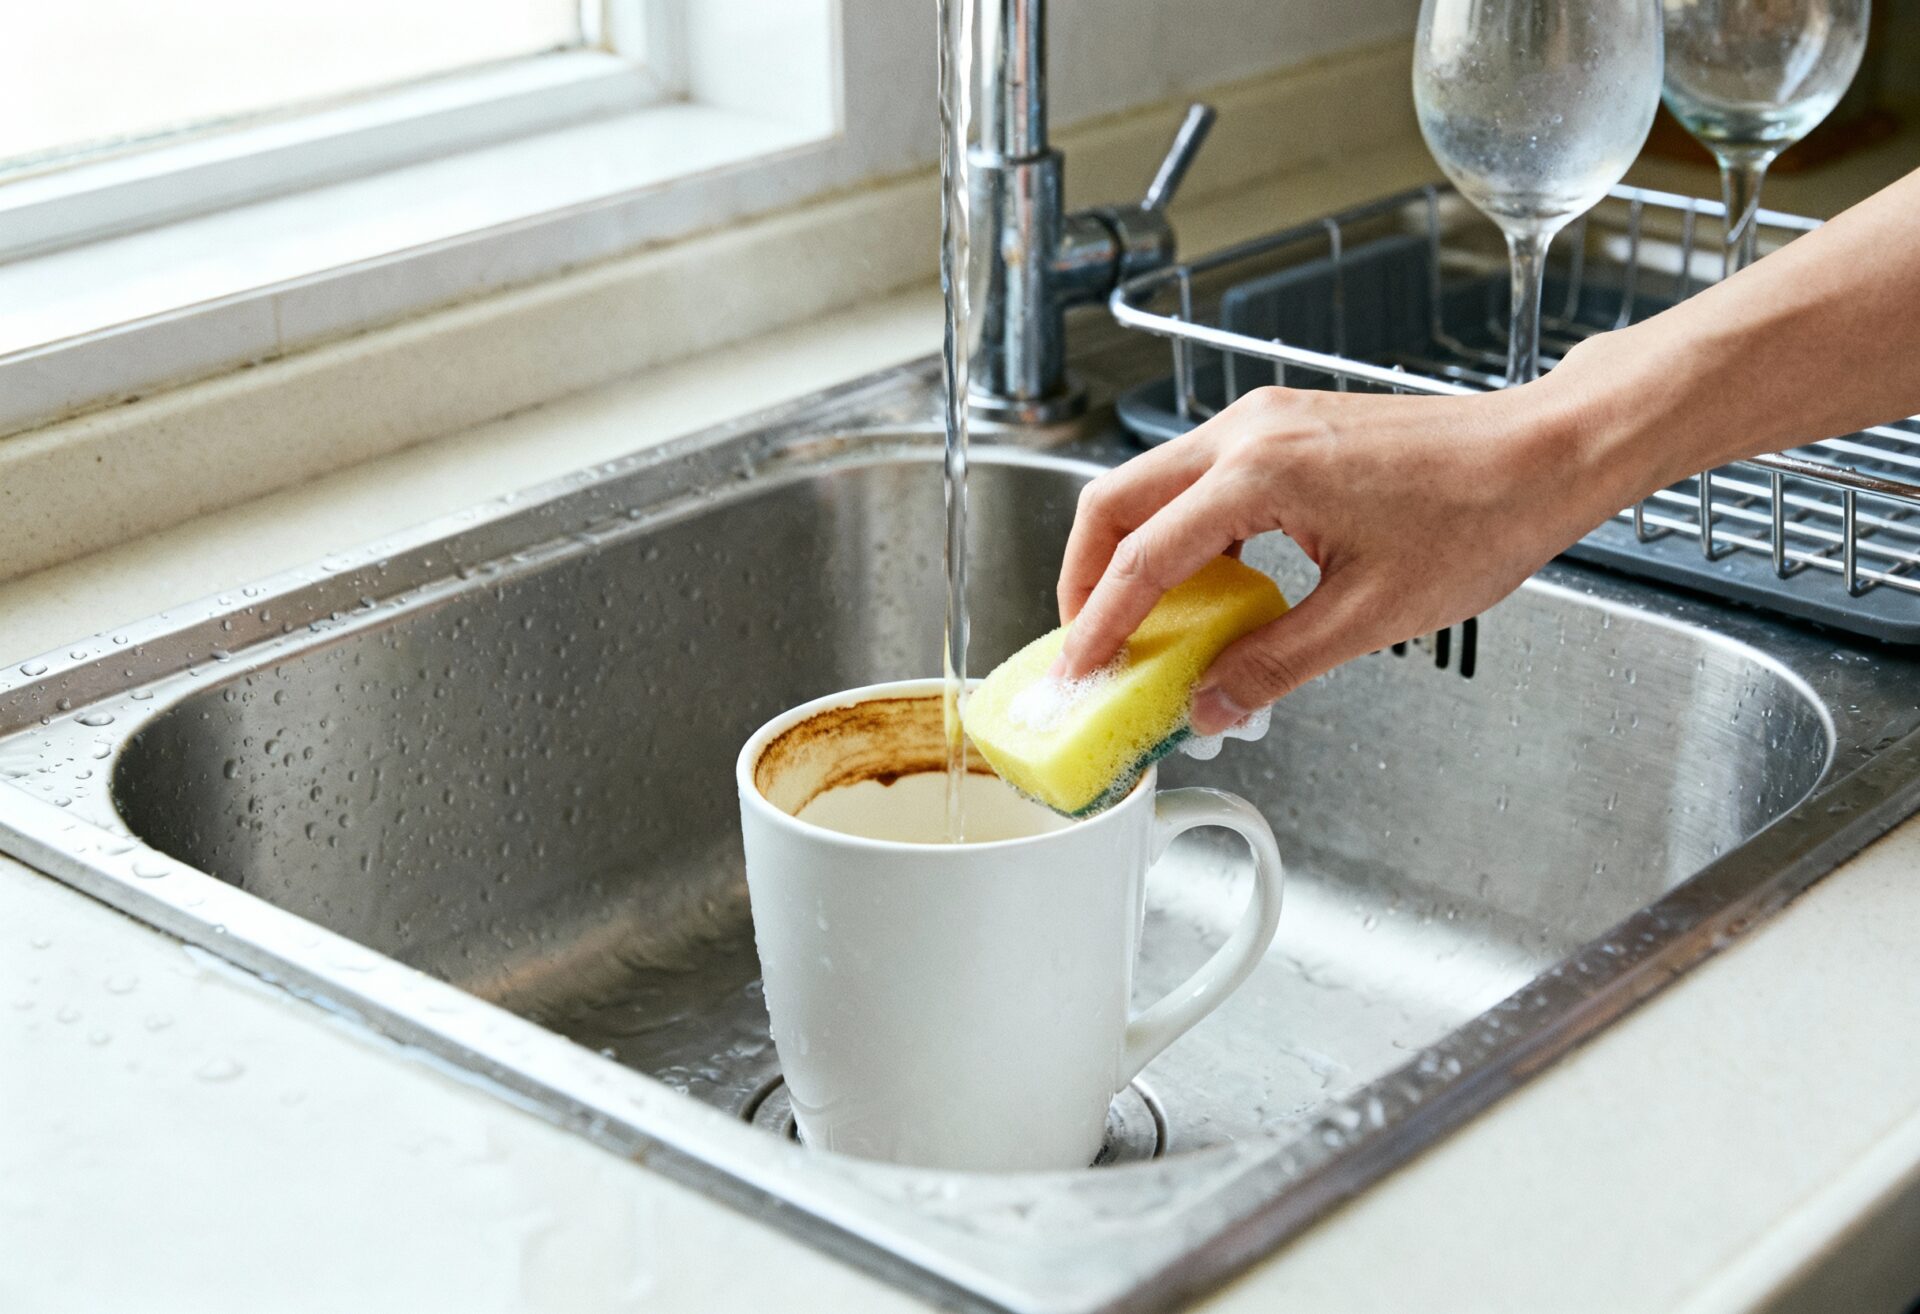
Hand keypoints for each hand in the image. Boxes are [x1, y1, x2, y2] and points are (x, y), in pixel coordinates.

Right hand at [1056, 373, 1639, 732]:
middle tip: (1087, 644)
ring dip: (1131, 552)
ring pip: (1153, 484)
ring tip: (1140, 624)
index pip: (1144, 558)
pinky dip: (1181, 533)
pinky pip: (1200, 478)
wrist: (1545, 452)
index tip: (1078, 668)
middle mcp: (1249, 432)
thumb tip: (1212, 705)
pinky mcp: (1285, 428)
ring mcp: (1265, 422)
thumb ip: (1276, 664)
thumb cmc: (1482, 514)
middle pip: (1116, 500)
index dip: (1100, 623)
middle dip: (1086, 576)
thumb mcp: (1372, 615)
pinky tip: (1208, 587)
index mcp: (1260, 472)